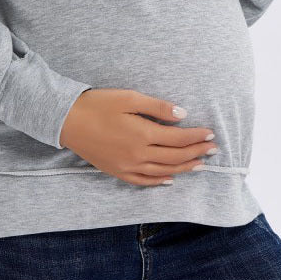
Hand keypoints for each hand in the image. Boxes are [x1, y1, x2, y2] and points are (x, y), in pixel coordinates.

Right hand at [59, 88, 217, 185]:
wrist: (66, 120)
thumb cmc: (98, 104)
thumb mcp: (129, 98)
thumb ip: (157, 107)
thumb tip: (182, 114)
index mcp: (142, 134)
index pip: (178, 138)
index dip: (197, 137)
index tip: (211, 134)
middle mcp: (138, 155)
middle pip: (175, 157)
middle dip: (196, 152)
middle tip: (213, 149)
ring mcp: (127, 166)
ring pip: (163, 171)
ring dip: (184, 168)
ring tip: (200, 164)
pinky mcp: (117, 171)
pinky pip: (143, 181)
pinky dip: (159, 181)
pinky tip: (169, 179)